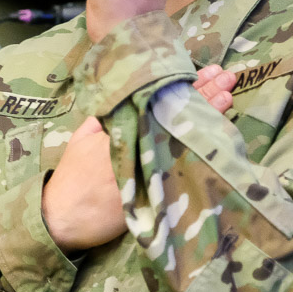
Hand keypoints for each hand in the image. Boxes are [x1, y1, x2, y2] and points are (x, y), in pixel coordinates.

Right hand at [41, 66, 236, 253]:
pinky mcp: (157, 192)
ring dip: (210, 117)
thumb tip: (125, 98)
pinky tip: (220, 138)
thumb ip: (105, 117)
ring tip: (230, 96)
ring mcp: (149, 168)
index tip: (211, 74)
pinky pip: (185, 168)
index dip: (188, 86)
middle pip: (178, 115)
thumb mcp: (82, 138)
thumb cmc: (71, 177)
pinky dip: (202, 152)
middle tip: (229, 78)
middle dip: (206, 96)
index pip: (161, 100)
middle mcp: (139, 144)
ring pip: (186, 137)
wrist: (62, 217)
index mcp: (122, 127)